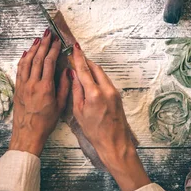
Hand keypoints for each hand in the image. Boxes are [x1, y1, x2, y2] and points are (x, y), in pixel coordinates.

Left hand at [9, 29, 70, 155]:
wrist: (27, 133)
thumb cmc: (45, 122)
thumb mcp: (60, 106)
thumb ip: (65, 87)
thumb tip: (68, 71)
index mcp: (45, 87)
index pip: (49, 62)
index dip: (53, 49)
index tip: (57, 41)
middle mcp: (32, 84)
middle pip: (38, 58)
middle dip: (43, 44)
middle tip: (47, 33)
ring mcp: (23, 85)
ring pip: (27, 61)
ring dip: (32, 48)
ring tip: (38, 39)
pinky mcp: (17, 88)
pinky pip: (20, 69)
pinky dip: (23, 59)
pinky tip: (26, 53)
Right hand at [70, 43, 150, 190]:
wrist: (114, 143)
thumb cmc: (95, 132)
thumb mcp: (79, 112)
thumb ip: (76, 91)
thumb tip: (73, 75)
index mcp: (94, 93)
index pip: (84, 70)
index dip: (78, 57)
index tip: (74, 47)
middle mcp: (106, 89)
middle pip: (95, 68)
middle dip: (86, 61)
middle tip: (76, 56)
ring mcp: (114, 92)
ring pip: (101, 74)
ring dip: (92, 69)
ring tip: (82, 67)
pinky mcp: (117, 96)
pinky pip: (106, 81)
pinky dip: (98, 77)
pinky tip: (91, 79)